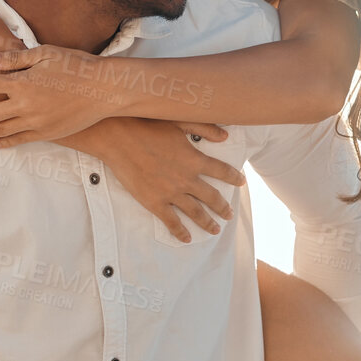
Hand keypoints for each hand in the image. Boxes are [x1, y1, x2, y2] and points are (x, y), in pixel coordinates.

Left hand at [0, 46, 115, 147]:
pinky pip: (22, 139)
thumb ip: (15, 59)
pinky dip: (7, 142)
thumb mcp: (46, 53)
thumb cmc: (76, 65)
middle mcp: (24, 103)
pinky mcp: (48, 132)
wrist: (104, 89)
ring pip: (2, 130)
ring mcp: (36, 121)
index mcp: (21, 81)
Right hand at [88, 118, 243, 242]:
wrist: (119, 138)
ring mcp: (171, 193)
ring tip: (215, 230)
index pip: (221, 171)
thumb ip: (204, 128)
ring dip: (207, 223)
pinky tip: (186, 238)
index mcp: (194, 159)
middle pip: (212, 197)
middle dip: (223, 207)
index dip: (234, 177)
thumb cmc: (147, 125)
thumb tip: (226, 136)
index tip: (241, 182)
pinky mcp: (154, 202)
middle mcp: (187, 179)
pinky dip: (180, 232)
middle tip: (229, 214)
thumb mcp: (179, 122)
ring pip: (195, 213)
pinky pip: (171, 221)